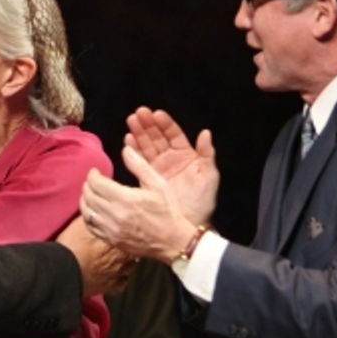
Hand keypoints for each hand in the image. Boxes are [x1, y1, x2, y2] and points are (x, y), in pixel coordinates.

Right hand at [56, 215, 137, 297]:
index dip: (128, 229)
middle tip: (119, 242)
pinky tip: (113, 274)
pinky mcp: (111, 287)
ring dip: (125, 261)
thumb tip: (100, 207)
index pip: (132, 232)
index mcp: (119, 239)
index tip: (125, 228)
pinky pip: (122, 283)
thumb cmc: (72, 246)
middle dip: (128, 245)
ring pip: (131, 266)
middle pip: (135, 249)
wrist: (63, 271)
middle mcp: (124, 256)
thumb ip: (96, 216)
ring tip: (115, 257)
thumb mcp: (82, 223)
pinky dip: (119, 278)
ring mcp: (119, 273)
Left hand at [79, 140, 208, 261]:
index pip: (96, 184)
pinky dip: (88, 216)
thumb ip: (140, 166)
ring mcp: (111, 229)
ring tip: (90, 193)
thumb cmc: (167, 210)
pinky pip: (91, 226)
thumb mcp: (158, 184)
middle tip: (92, 181)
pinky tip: (93, 210)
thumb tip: (125, 149)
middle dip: (87, 185)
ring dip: (85, 200)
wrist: (172, 241)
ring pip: (86, 212)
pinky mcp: (110, 240)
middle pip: (89, 196)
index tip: (95, 171)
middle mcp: (114, 215)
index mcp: (125, 198)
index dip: (92, 175)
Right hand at [124, 107, 218, 224]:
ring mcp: (158, 168)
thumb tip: (205, 133)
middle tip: (138, 113)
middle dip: (148, 125)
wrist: (189, 224)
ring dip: (138, 134)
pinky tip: (128, 140)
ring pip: (147, 146)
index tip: (156, 114)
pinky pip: (139, 162)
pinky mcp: (148, 179)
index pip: (174, 134)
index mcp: (186, 155)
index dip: (165, 124)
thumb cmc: (202, 202)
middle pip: (157, 137)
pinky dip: (133, 151)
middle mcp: (170, 159)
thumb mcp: (208, 177)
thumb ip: (207, 154)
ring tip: (130, 122)